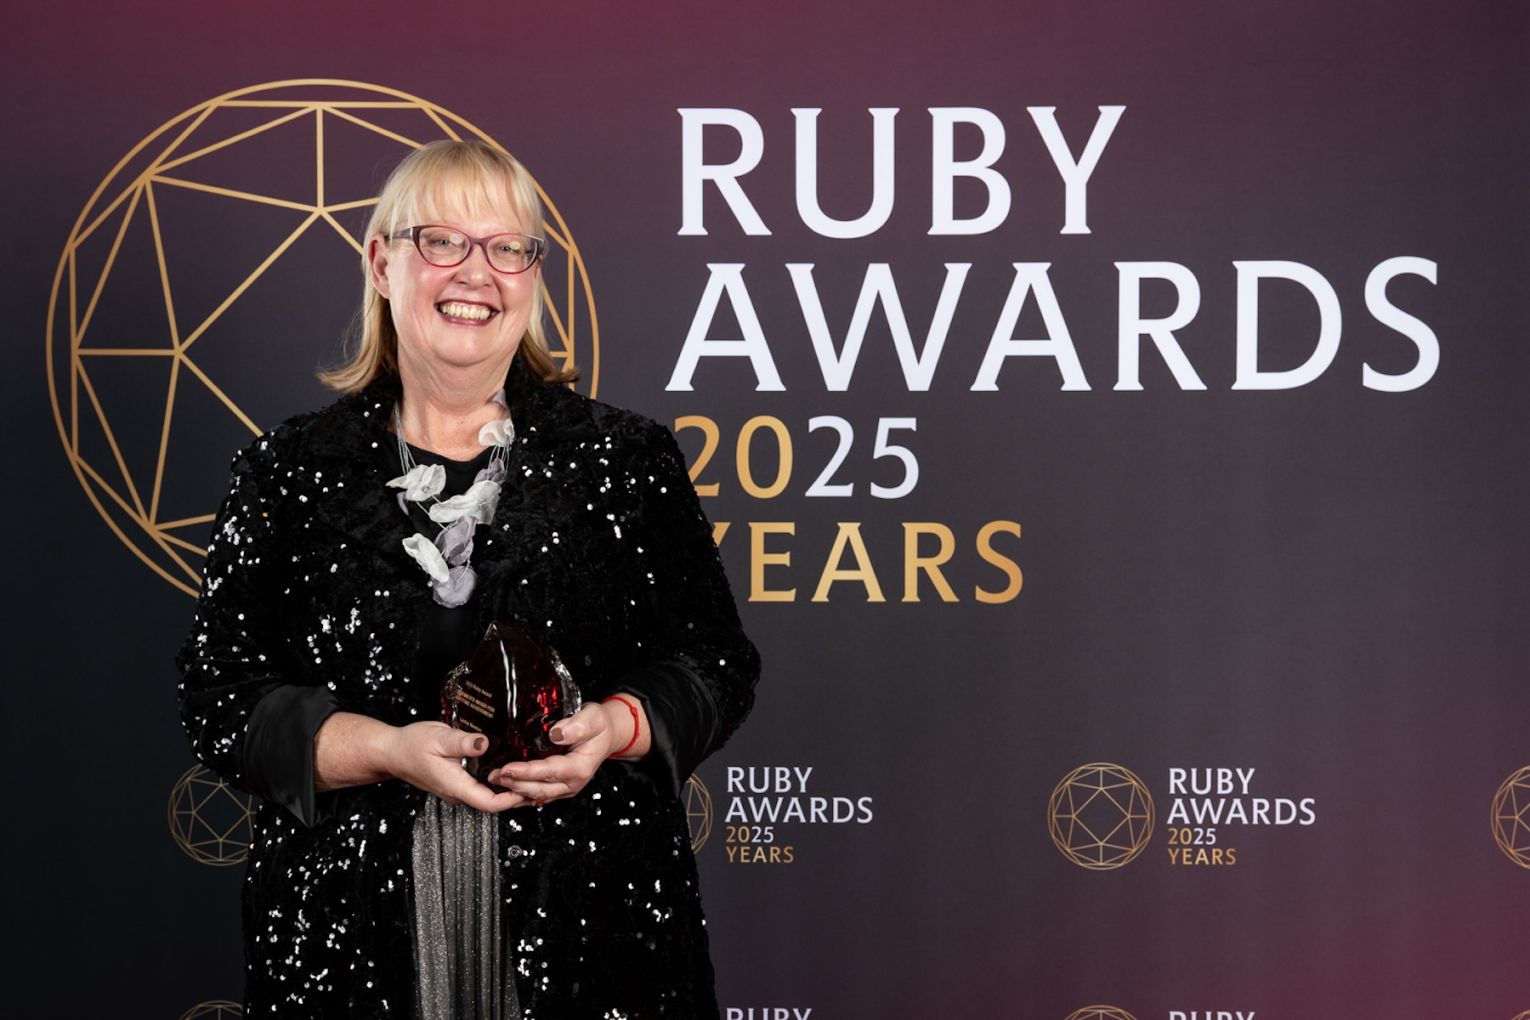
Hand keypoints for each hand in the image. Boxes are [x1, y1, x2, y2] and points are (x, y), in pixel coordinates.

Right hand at [382, 721, 528, 812]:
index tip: (530, 786)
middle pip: (495, 803)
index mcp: (456, 786)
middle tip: (541, 778)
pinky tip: (512, 769)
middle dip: (519, 793)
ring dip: (511, 788)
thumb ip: (462, 742)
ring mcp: (458, 789)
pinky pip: (483, 788)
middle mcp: (459, 793)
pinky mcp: (458, 782)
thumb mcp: (438, 738)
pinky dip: (500, 782)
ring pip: (490, 796)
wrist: (392, 752)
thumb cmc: (411, 746)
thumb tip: (484, 742)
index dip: (513, 799)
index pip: (490, 804)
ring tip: (532, 773)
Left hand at [487, 702, 628, 805]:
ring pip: (536, 795)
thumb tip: (555, 733)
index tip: (508, 768)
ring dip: (515, 790)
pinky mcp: (558, 787)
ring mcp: (565, 787)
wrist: (606, 734)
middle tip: (494, 775)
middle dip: (514, 783)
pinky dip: (520, 793)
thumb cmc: (599, 726)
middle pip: (539, 788)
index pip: (549, 772)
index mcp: (580, 767)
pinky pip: (537, 795)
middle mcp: (573, 782)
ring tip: (495, 780)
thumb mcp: (592, 718)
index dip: (527, 772)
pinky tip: (506, 789)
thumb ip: (576, 726)